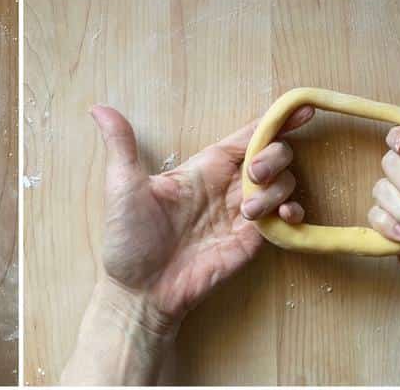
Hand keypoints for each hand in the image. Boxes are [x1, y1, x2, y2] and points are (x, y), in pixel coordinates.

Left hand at [91, 101, 313, 330]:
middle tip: (253, 175)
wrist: (140, 292)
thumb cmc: (128, 238)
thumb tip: (97, 107)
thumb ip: (120, 144)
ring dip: (277, 188)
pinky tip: (282, 216)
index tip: (302, 107)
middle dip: (273, 155)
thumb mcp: (122, 185)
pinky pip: (284, 218)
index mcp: (203, 165)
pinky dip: (292, 212)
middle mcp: (227, 184)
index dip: (275, 120)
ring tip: (247, 210)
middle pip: (271, 153)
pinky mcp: (252, 241)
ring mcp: (242, 212)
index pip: (246, 134)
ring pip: (282, 182)